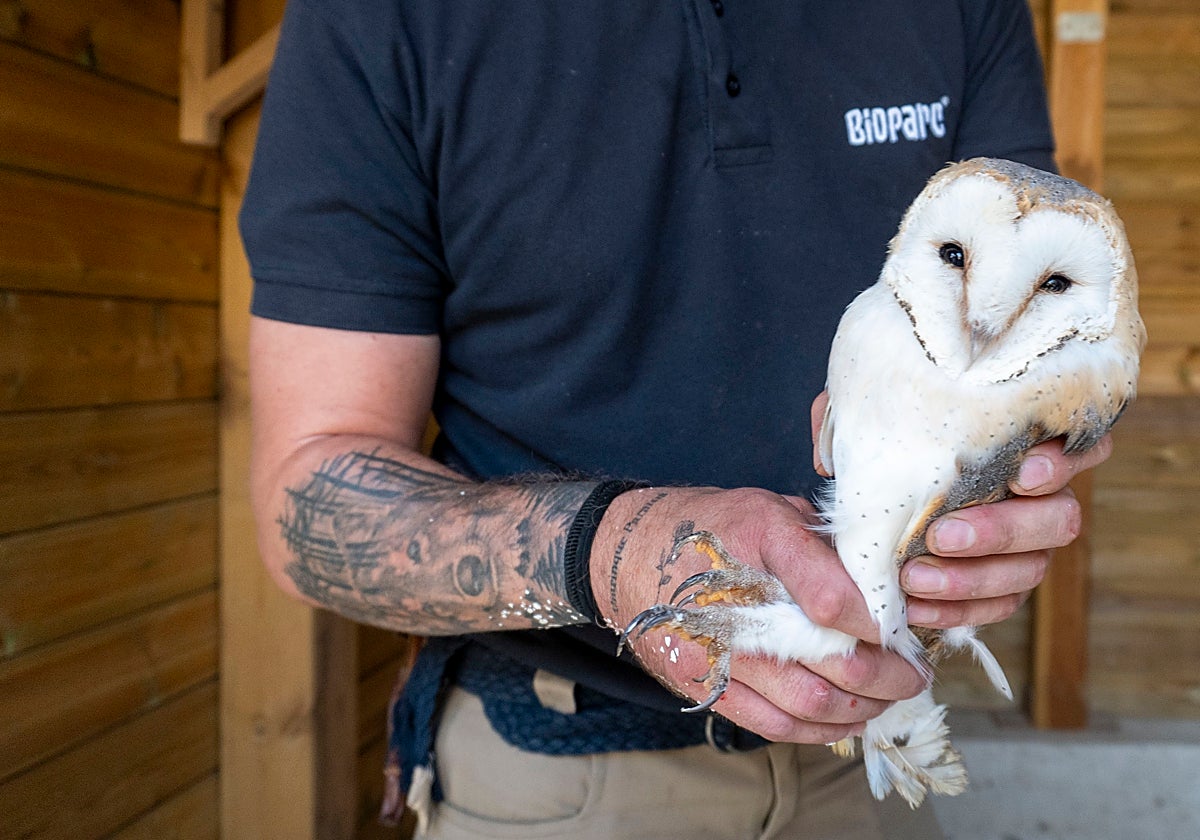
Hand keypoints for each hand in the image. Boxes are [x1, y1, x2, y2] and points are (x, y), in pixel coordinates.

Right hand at [590, 487, 926, 744]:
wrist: (628, 555)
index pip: (833, 591)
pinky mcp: (709, 687)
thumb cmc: (710, 526)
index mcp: (758, 536)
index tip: (905, 624)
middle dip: (891, 673)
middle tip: (915, 670)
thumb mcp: (769, 509)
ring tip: (890, 695)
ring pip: (815, 703)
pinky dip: (822, 728)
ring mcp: (722, 651)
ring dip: (865, 706)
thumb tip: (885, 579)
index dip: (881, 617)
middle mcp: (739, 599)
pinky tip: (847, 715)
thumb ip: (823, 543)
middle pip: (836, 660)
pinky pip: (777, 724)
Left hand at [810, 390, 1111, 630]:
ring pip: (1032, 569)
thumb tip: (832, 459)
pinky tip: (916, 607)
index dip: (1063, 462)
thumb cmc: (884, 437)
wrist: (871, 490)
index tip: (1021, 474)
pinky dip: (958, 611)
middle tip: (942, 535)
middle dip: (1002, 530)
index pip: (1080, 444)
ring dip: (973, 578)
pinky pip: (998, 606)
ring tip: (915, 577)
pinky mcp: (1003, 584)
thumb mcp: (869, 412)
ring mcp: (1028, 544)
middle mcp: (1041, 495)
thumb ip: (859, 416)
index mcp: (1025, 440)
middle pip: (1060, 519)